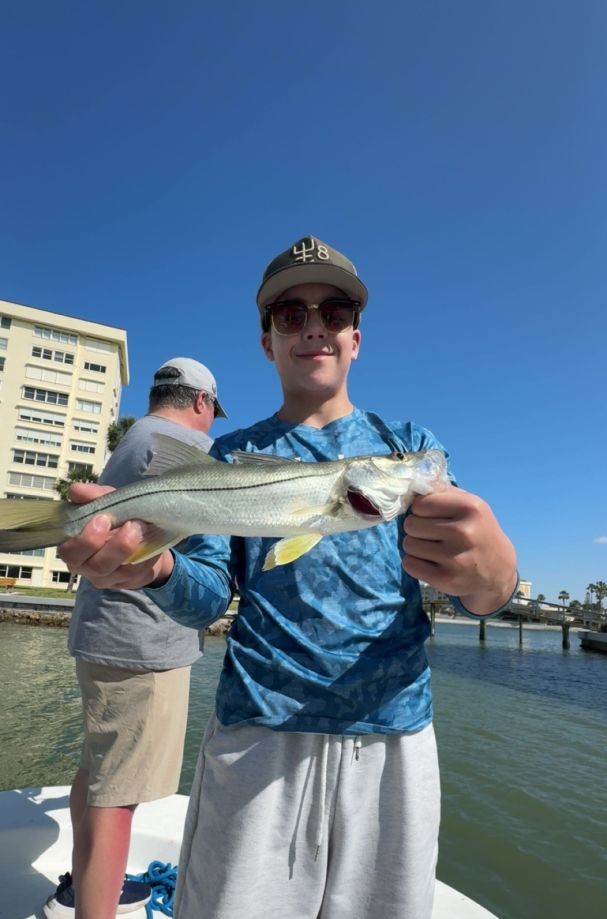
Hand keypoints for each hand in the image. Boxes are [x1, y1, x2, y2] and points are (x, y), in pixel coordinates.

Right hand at [57, 483, 174, 589]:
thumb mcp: (107, 501)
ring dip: (134, 551)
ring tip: (143, 529)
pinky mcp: (128, 582)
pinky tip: (151, 542)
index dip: (85, 540)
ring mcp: (109, 578)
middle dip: (114, 547)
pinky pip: (138, 574)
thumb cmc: (117, 517)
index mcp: (75, 548)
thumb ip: (92, 496)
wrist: (143, 534)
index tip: (103, 519)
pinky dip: (146, 557)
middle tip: (130, 526)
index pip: (70, 552)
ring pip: (119, 572)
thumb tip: (76, 490)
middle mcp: (88, 567)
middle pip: (95, 566)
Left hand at [402, 485, 516, 615]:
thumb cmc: (478, 530)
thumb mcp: (470, 504)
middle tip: (432, 534)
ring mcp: (455, 558)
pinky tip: (430, 562)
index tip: (431, 516)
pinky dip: (414, 562)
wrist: (498, 569)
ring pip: (408, 544)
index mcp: (469, 508)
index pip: (420, 504)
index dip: (421, 509)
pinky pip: (409, 564)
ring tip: (432, 548)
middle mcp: (463, 532)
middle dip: (416, 528)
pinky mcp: (446, 579)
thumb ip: (442, 491)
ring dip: (415, 545)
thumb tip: (411, 487)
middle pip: (410, 524)